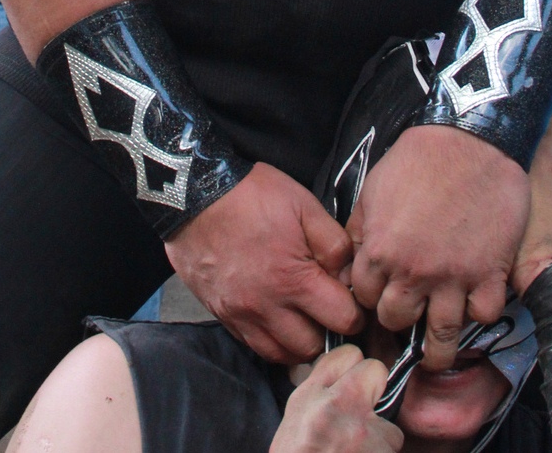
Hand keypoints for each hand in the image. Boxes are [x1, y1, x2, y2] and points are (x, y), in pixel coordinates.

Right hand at [165, 161, 362, 362]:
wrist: (196, 194)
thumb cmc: (252, 195)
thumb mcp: (303, 204)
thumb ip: (334, 243)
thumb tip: (348, 275)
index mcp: (294, 279)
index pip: (343, 320)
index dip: (355, 311)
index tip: (352, 299)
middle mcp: (268, 306)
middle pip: (313, 347)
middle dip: (327, 331)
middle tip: (327, 309)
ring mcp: (242, 315)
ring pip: (282, 355)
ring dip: (298, 341)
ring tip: (303, 317)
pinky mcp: (223, 315)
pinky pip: (254, 347)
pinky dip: (271, 339)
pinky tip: (277, 317)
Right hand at [270, 346, 402, 452]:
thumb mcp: (292, 426)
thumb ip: (316, 398)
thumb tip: (340, 382)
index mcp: (308, 398)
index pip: (345, 355)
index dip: (353, 368)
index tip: (351, 383)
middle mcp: (334, 407)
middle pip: (375, 370)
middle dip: (375, 393)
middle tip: (363, 418)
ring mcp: (360, 433)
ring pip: (391, 424)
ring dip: (381, 442)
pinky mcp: (379, 452)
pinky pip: (394, 448)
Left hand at [347, 125, 528, 369]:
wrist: (470, 141)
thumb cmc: (419, 159)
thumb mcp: (374, 188)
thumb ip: (361, 228)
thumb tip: (352, 258)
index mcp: (380, 250)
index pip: (364, 296)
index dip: (371, 294)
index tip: (381, 292)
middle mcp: (414, 272)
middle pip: (396, 321)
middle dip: (398, 318)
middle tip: (409, 311)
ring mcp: (454, 277)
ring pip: (440, 337)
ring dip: (437, 347)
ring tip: (437, 352)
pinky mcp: (489, 274)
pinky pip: (482, 316)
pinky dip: (479, 314)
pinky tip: (474, 303)